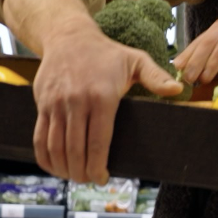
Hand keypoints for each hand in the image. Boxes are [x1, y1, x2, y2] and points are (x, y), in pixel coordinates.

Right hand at [33, 19, 183, 184]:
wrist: (68, 37)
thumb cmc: (107, 53)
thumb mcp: (137, 60)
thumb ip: (156, 77)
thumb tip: (178, 90)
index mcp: (101, 97)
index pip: (98, 141)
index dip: (98, 164)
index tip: (103, 178)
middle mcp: (75, 102)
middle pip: (75, 148)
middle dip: (82, 171)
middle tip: (90, 181)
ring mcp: (55, 104)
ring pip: (55, 145)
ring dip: (64, 168)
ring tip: (75, 178)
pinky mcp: (41, 104)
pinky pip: (39, 136)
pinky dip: (44, 157)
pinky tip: (55, 167)